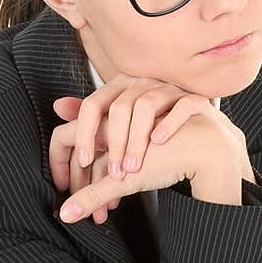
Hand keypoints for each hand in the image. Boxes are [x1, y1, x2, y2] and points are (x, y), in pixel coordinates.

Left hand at [50, 74, 252, 221]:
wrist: (205, 144)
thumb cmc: (157, 143)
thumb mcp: (118, 137)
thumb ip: (89, 126)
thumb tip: (56, 107)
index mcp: (120, 94)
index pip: (90, 106)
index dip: (82, 136)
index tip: (81, 165)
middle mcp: (144, 87)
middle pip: (118, 108)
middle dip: (113, 145)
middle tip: (113, 175)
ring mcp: (170, 92)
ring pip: (146, 108)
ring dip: (137, 142)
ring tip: (134, 170)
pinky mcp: (194, 101)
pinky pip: (181, 106)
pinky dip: (169, 124)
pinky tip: (159, 143)